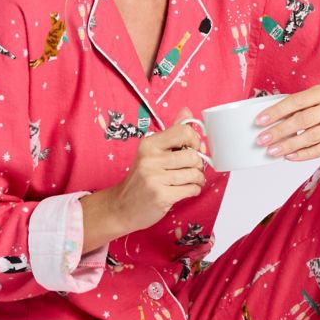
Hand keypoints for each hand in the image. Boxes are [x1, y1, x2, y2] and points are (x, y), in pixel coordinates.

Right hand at [111, 107, 207, 231]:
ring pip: (195, 174)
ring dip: (198, 179)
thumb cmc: (140, 179)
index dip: (195, 141)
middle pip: (193, 155)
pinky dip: (194, 190)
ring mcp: (155, 178)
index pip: (184, 131)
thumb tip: (187, 112)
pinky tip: (185, 190)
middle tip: (192, 169)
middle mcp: (150, 159)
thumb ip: (171, 132)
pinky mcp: (161, 196)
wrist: (120, 207)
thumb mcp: (151, 152)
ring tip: (190, 181)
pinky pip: (191, 189)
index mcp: (149, 144)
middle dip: (198, 164)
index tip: (193, 149)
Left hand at [252, 85, 319, 160]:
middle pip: (301, 120)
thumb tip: (275, 118)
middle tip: (261, 140)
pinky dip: (304, 154)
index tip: (260, 121)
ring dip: (288, 145)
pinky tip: (290, 157)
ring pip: (310, 136)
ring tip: (272, 152)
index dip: (276, 111)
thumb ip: (306, 106)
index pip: (296, 101)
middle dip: (279, 131)